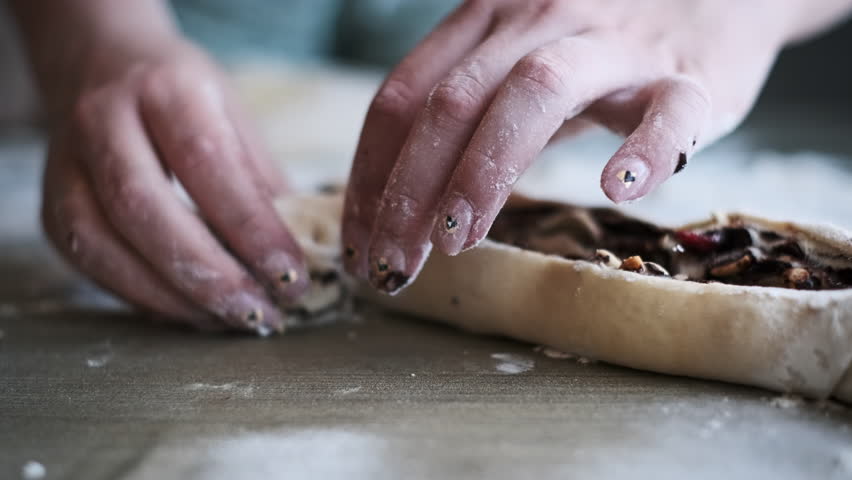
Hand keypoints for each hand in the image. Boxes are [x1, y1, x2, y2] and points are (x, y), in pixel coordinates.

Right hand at [41, 38, 308, 333]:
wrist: (98, 62)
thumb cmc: (182, 94)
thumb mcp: (233, 114)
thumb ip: (261, 179)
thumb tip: (302, 250)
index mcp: (165, 89)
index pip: (208, 165)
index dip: (252, 229)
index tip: (291, 275)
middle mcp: (104, 120)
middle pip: (147, 210)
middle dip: (211, 276)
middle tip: (262, 313)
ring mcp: (66, 164)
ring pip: (105, 245)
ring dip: (174, 299)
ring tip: (231, 321)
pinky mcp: (51, 205)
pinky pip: (90, 264)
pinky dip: (144, 297)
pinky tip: (190, 312)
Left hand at [343, 0, 808, 292]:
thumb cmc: (603, 37)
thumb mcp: (519, 54)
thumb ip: (470, 105)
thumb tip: (402, 189)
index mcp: (487, 20)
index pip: (403, 96)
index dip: (371, 175)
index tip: (360, 241)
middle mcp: (538, 20)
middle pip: (451, 104)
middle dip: (408, 193)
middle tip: (391, 266)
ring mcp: (613, 43)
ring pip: (533, 95)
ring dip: (484, 172)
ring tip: (456, 241)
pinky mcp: (689, 74)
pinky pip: (666, 110)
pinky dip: (641, 149)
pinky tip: (617, 189)